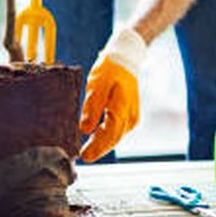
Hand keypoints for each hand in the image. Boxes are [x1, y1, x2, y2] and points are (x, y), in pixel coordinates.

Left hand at [79, 27, 147, 161]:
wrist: (125, 59)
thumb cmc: (111, 69)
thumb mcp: (97, 85)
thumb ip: (91, 108)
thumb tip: (84, 129)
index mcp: (122, 107)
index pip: (109, 134)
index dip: (97, 147)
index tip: (85, 155)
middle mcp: (130, 116)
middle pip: (113, 139)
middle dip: (98, 149)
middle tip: (83, 157)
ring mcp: (132, 117)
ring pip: (115, 137)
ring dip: (102, 144)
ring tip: (87, 151)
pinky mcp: (129, 116)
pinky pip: (117, 131)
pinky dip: (106, 136)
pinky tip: (95, 138)